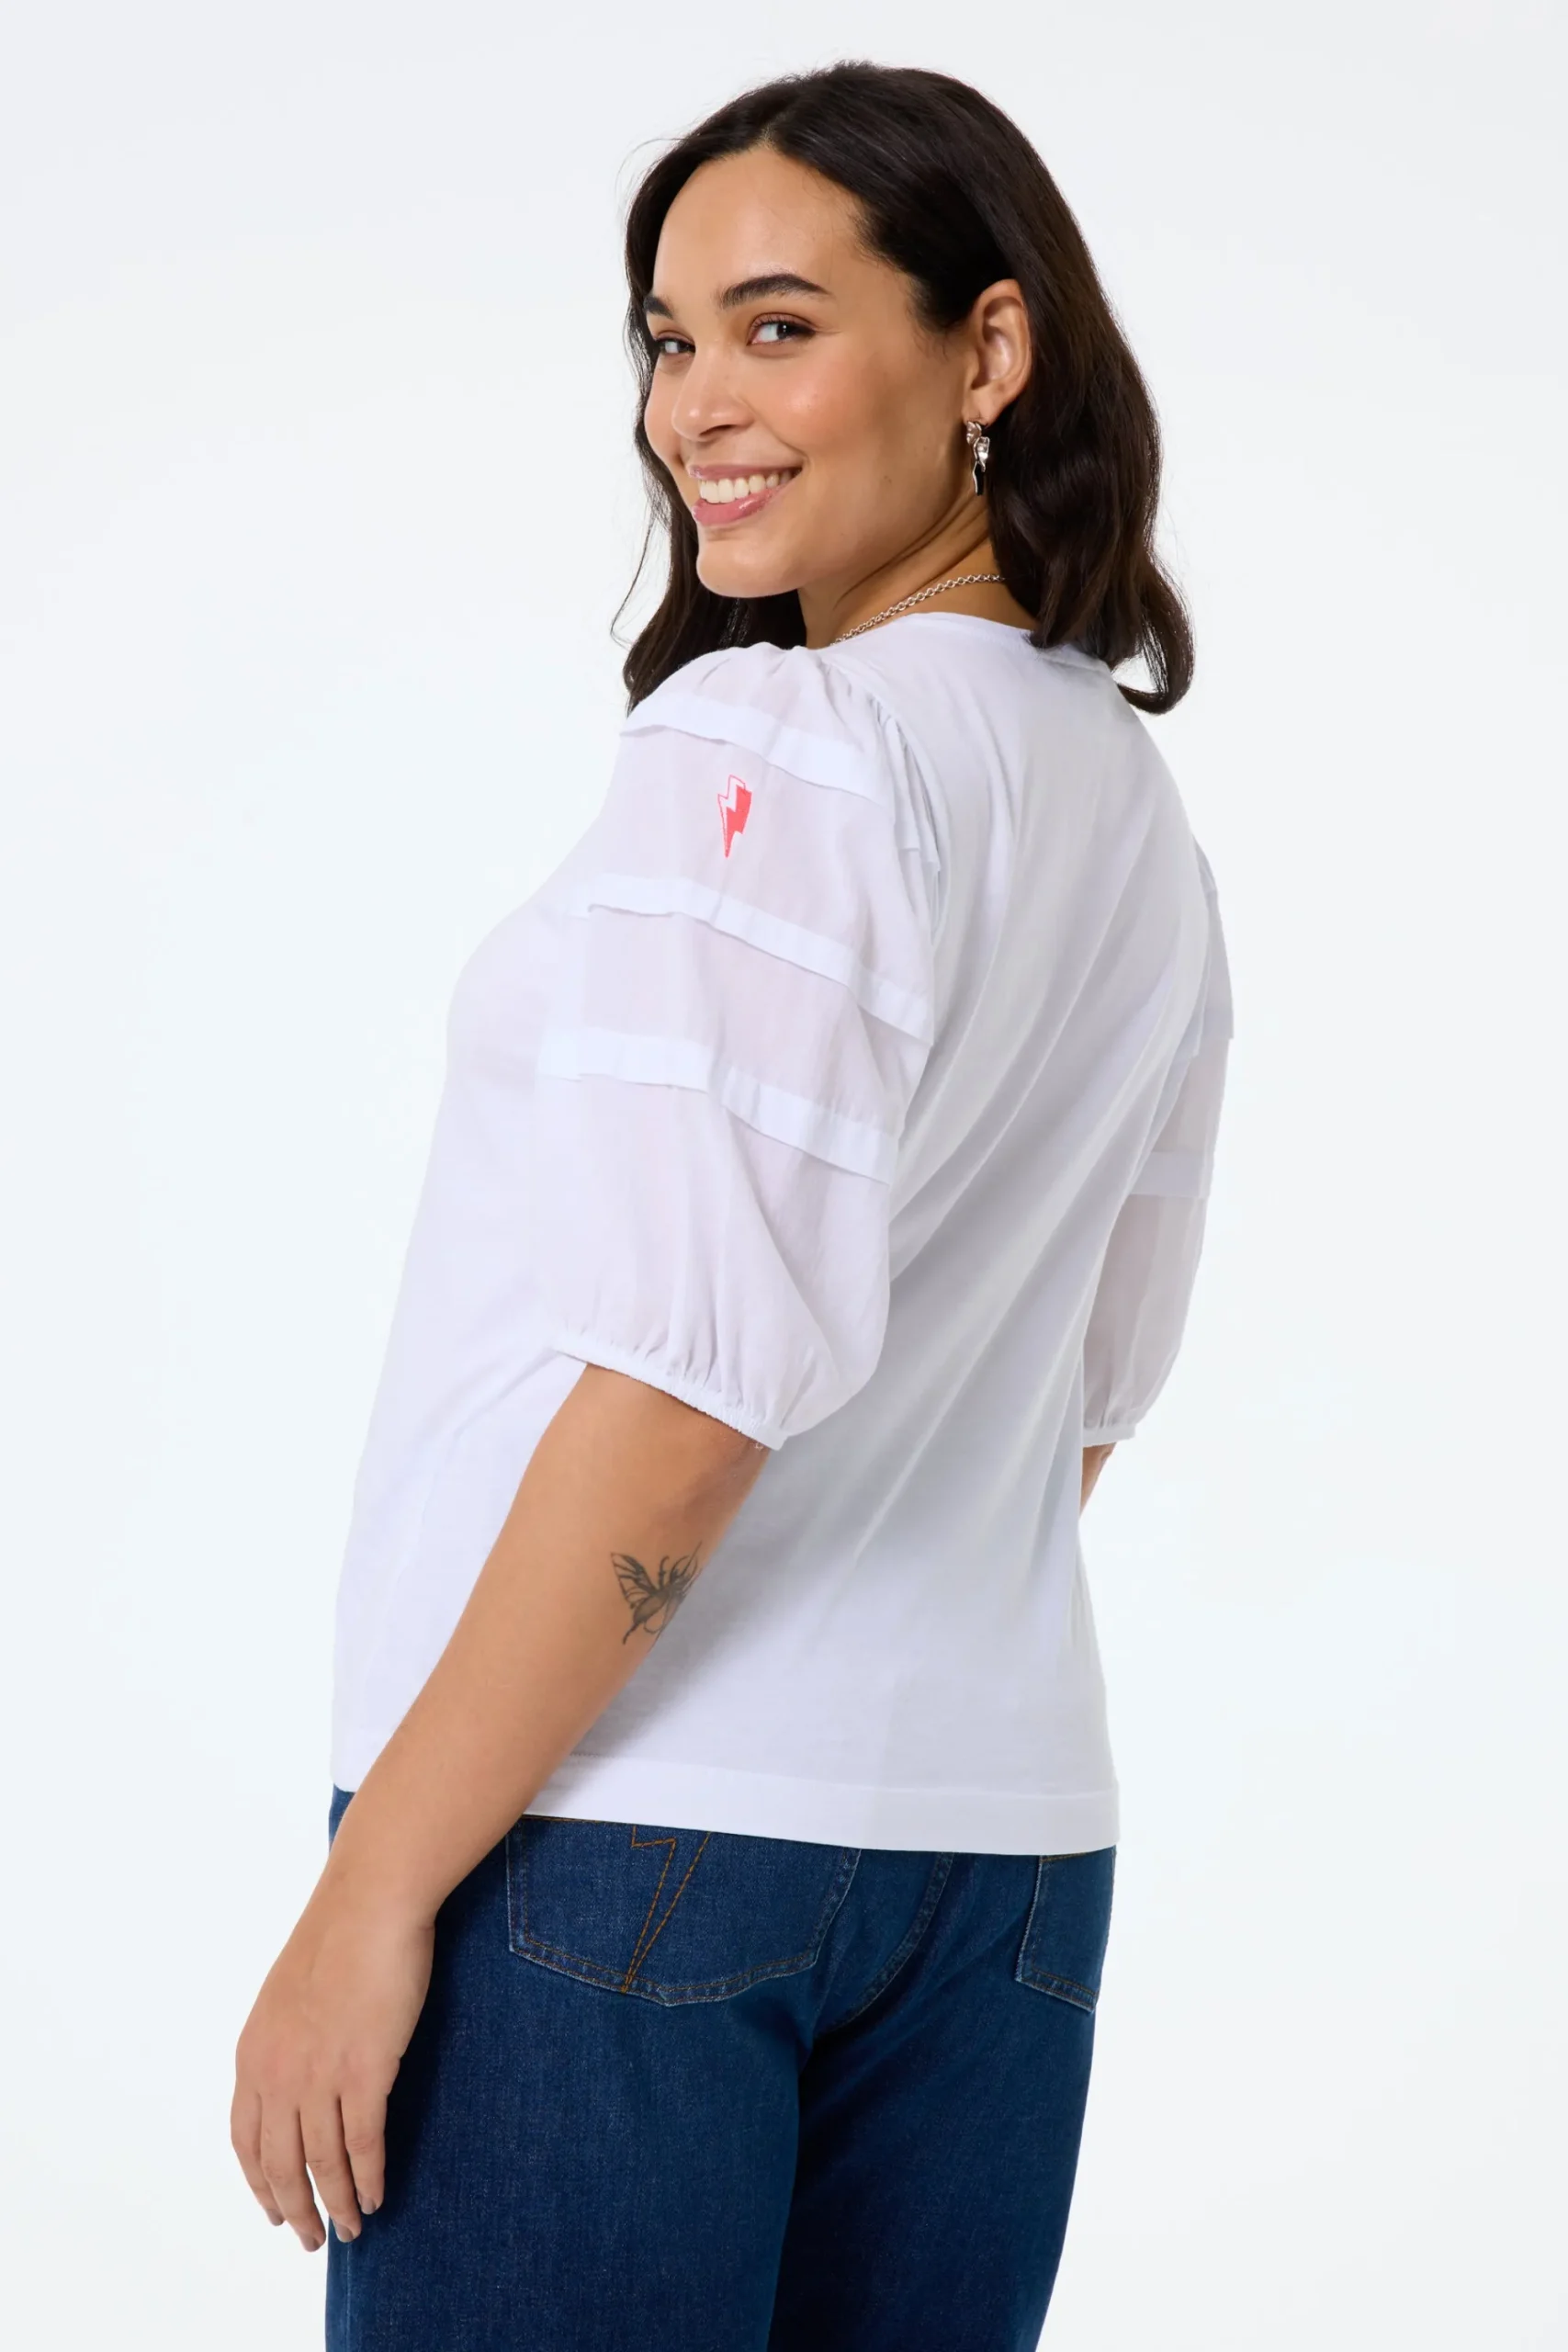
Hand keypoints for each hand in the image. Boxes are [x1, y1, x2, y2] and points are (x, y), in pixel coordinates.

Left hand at [231, 1883, 434, 2249]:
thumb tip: (299, 2075)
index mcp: (254, 2055)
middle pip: (280, 2165)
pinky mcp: (364, 2072)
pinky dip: (367, 2178)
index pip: (246, 2141)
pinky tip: (375, 2195)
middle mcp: (278, 2074)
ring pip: (322, 2164)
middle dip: (295, 2210)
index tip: (274, 2210)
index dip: (260, 2183)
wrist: (369, 1904)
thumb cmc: (339, 1936)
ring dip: (337, 2204)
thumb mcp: (288, 1996)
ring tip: (352, 2228)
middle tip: (311, 2239)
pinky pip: (362, 2145)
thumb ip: (285, 2041)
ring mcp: (319, 2076)